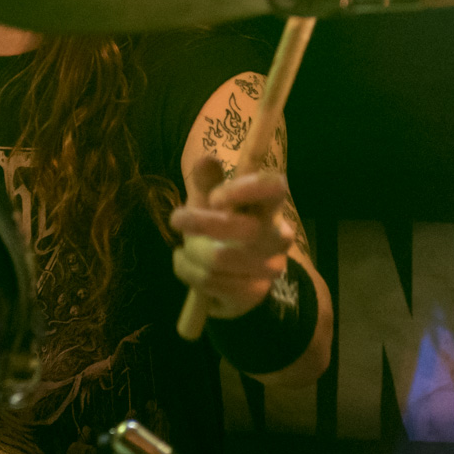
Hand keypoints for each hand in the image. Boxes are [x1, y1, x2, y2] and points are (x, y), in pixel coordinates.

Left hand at [168, 157, 298, 320]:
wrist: (230, 280)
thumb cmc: (220, 231)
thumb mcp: (210, 203)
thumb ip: (207, 182)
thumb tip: (206, 159)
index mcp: (269, 207)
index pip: (275, 188)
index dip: (246, 189)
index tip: (215, 197)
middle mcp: (278, 236)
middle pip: (246, 228)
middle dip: (203, 222)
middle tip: (176, 218)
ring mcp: (269, 267)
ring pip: (221, 258)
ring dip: (191, 252)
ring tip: (184, 249)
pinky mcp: (254, 293)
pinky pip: (212, 281)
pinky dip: (189, 272)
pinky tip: (187, 266)